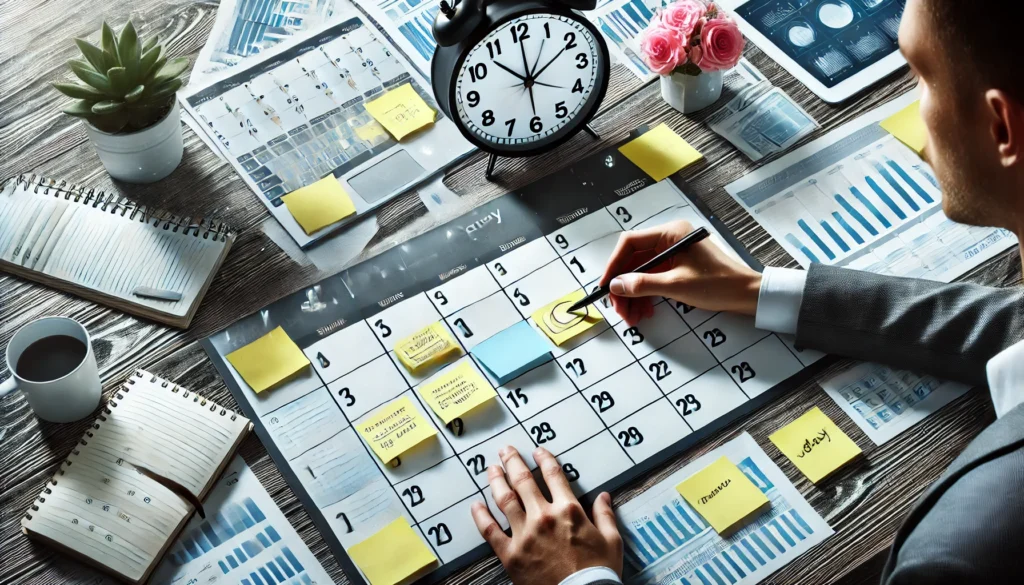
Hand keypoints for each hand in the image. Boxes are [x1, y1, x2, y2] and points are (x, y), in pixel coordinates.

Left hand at [471, 446, 622, 584]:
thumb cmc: (598, 572)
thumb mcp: (611, 540)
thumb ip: (605, 515)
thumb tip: (604, 496)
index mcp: (568, 510)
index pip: (553, 475)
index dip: (544, 459)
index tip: (537, 451)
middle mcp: (543, 517)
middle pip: (523, 481)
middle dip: (513, 462)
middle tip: (505, 451)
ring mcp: (524, 535)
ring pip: (504, 500)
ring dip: (496, 481)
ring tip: (491, 469)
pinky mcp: (510, 554)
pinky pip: (490, 531)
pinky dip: (481, 516)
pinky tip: (476, 505)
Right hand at [600, 220, 761, 325]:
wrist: (747, 295)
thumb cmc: (718, 285)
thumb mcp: (676, 285)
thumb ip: (643, 284)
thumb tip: (616, 285)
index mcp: (671, 234)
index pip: (630, 243)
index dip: (614, 264)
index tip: (606, 286)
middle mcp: (670, 239)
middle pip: (634, 259)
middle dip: (624, 285)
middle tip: (619, 308)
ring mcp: (674, 253)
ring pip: (642, 272)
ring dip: (634, 294)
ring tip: (632, 316)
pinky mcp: (678, 267)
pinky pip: (654, 278)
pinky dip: (646, 294)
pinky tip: (645, 311)